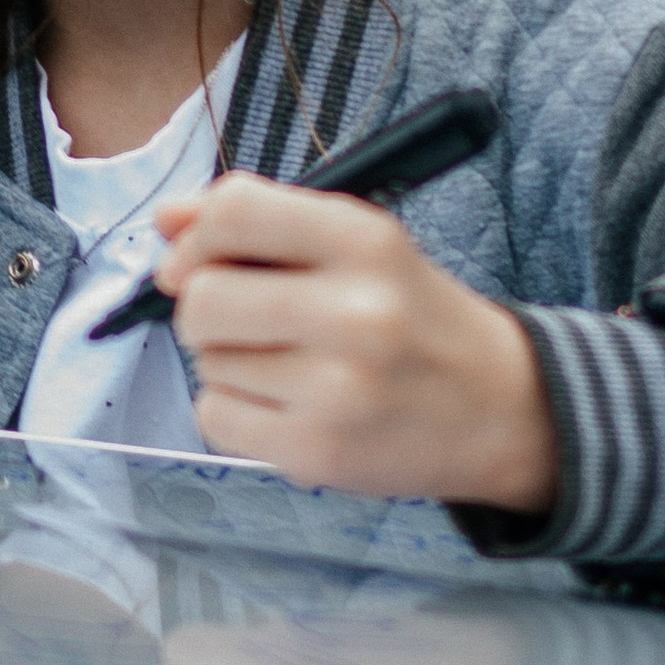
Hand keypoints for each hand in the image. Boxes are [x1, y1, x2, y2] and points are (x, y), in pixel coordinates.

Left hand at [151, 175, 556, 513]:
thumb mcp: (356, 246)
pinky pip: (214, 416)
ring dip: (227, 361)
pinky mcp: (318, 452)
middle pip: (202, 299)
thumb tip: (164, 221)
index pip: (235, 212)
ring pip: (206, 361)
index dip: (196, 237)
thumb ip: (259, 221)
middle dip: (204, 309)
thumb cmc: (410, 316)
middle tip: (244, 320)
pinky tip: (288, 404)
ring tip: (291, 364)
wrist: (500, 409)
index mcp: (366, 242)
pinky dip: (235, 410)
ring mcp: (338, 390)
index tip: (199, 259)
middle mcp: (357, 312)